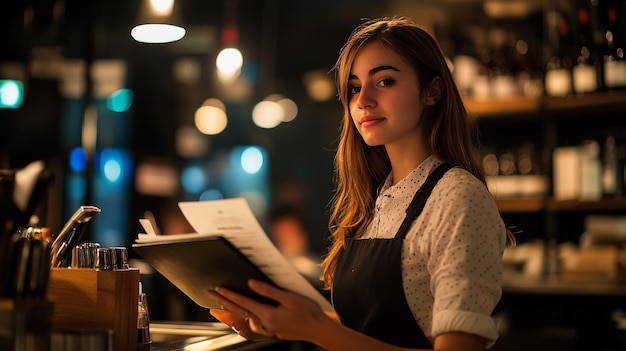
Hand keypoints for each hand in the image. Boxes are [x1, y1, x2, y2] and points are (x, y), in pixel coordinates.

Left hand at [209, 279, 330, 341]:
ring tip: (220, 304)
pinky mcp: (271, 331)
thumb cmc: (308, 312)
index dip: (229, 295)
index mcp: (268, 315)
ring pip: (243, 320)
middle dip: (224, 302)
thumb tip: (252, 284)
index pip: (243, 303)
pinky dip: (241, 319)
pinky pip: (250, 324)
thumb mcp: (289, 298)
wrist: (318, 330)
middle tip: (211, 293)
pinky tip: (239, 316)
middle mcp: (264, 324)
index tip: (217, 288)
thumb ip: (268, 291)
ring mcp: (267, 330)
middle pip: (239, 312)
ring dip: (230, 311)